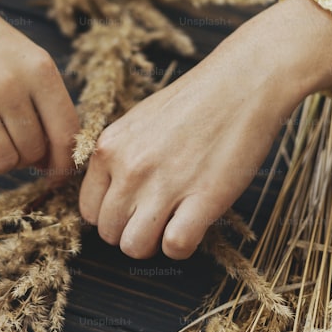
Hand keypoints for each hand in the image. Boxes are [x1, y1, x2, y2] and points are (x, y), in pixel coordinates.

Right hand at [0, 0, 78, 175]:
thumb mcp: (21, 53)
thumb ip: (41, 98)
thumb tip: (54, 156)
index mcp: (37, 68)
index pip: (65, 132)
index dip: (64, 162)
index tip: (56, 172)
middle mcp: (8, 86)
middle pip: (32, 151)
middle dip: (27, 157)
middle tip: (13, 142)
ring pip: (3, 162)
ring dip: (0, 162)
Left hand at [78, 0, 331, 258]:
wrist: (242, 83)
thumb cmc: (193, 102)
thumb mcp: (138, 121)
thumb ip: (119, 156)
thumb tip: (112, 194)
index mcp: (108, 148)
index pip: (89, 210)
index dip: (112, 216)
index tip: (133, 209)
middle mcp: (128, 168)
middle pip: (109, 233)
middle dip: (132, 232)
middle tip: (158, 218)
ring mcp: (164, 185)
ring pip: (134, 247)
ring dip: (154, 244)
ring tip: (173, 224)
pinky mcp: (202, 199)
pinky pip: (174, 247)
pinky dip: (182, 246)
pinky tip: (193, 226)